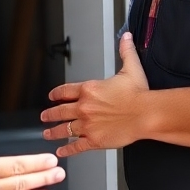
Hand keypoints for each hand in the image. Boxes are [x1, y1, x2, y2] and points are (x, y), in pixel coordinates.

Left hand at [40, 32, 149, 156]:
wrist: (146, 113)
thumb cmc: (139, 94)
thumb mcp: (130, 68)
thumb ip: (125, 51)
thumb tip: (126, 38)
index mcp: (89, 90)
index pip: (65, 91)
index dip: (56, 94)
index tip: (51, 97)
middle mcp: (84, 107)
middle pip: (60, 111)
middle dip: (50, 114)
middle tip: (44, 116)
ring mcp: (87, 125)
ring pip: (64, 129)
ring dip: (54, 132)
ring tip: (47, 134)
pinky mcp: (95, 140)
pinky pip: (77, 146)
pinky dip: (68, 150)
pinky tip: (62, 151)